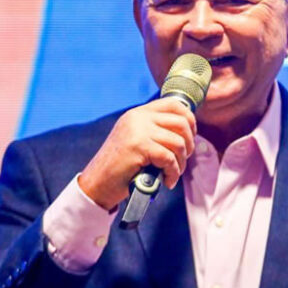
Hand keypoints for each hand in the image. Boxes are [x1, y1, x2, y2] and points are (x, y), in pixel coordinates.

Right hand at [78, 97, 196, 209]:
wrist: (97, 183)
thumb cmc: (120, 166)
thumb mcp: (136, 139)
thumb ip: (155, 130)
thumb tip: (187, 132)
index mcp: (139, 113)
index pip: (174, 104)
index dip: (189, 120)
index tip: (189, 138)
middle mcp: (138, 117)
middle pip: (181, 122)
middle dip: (189, 144)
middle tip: (182, 160)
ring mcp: (138, 130)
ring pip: (178, 142)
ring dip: (181, 163)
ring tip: (172, 173)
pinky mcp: (138, 146)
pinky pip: (169, 158)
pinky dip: (173, 173)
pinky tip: (166, 181)